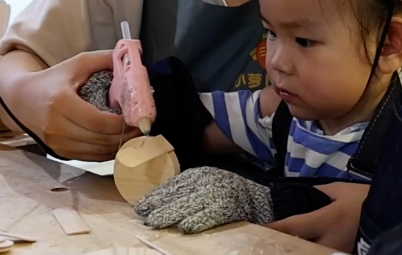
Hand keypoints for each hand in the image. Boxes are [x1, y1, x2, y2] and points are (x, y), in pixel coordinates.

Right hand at [7, 50, 139, 160]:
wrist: (21, 99)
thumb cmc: (52, 80)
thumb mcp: (76, 64)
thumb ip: (103, 59)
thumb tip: (131, 58)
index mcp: (61, 103)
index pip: (99, 121)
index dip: (122, 123)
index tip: (138, 116)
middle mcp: (57, 126)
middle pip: (100, 139)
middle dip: (125, 134)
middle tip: (141, 125)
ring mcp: (57, 143)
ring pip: (97, 152)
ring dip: (119, 145)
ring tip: (133, 133)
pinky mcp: (60, 152)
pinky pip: (90, 157)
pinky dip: (107, 151)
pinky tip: (117, 140)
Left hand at [134, 167, 273, 233]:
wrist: (260, 199)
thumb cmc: (228, 194)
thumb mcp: (206, 185)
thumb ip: (187, 190)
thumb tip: (159, 201)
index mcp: (201, 174)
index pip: (173, 184)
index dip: (156, 195)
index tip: (141, 205)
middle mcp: (208, 181)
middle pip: (179, 194)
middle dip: (159, 205)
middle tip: (144, 216)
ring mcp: (218, 193)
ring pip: (190, 204)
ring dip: (171, 213)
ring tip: (155, 222)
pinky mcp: (229, 207)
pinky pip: (210, 214)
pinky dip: (197, 221)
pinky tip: (184, 227)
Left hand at [266, 181, 367, 252]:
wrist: (393, 214)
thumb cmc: (366, 200)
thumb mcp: (341, 190)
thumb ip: (320, 192)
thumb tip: (304, 195)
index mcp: (326, 220)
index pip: (292, 226)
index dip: (273, 229)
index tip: (257, 230)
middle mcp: (329, 242)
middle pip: (298, 249)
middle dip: (283, 247)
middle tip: (269, 242)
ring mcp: (338, 253)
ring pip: (311, 254)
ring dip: (299, 249)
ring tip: (285, 244)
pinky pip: (324, 253)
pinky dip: (314, 250)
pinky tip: (307, 246)